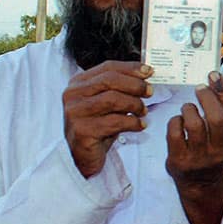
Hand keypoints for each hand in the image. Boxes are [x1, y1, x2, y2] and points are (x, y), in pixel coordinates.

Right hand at [63, 61, 152, 177]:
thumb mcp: (107, 103)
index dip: (130, 68)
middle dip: (135, 85)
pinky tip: (140, 126)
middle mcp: (73, 95)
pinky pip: (115, 122)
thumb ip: (119, 88)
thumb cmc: (98, 126)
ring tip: (143, 112)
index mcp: (78, 83)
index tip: (149, 71)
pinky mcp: (82, 130)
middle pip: (110, 80)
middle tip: (150, 92)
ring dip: (134, 104)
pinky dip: (133, 122)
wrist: (82, 156)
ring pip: (113, 99)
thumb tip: (146, 74)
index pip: (107, 68)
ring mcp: (75, 112)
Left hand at [166, 72, 222, 223]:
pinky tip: (178, 121)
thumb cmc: (214, 151)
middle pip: (217, 118)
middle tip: (200, 88)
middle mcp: (221, 153)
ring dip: (190, 109)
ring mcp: (199, 158)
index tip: (215, 76)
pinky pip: (175, 132)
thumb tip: (216, 80)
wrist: (201, 183)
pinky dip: (175, 121)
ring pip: (194, 124)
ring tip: (189, 107)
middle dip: (207, 97)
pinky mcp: (179, 161)